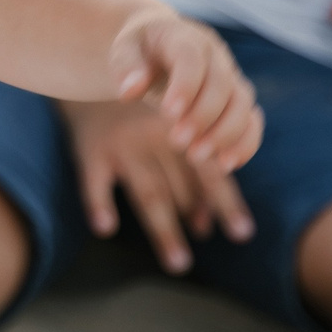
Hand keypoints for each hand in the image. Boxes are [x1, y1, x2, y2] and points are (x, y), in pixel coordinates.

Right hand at [64, 95, 253, 273]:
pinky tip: (105, 226)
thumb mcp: (167, 119)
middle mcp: (156, 139)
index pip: (210, 171)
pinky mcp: (90, 148)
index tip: (243, 232)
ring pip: (148, 192)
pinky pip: (94, 179)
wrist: (89, 67)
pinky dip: (98, 202)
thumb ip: (190, 161)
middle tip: (213, 260)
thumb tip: (206, 221)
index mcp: (180, 132)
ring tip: (179, 263)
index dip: (226, 201)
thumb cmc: (138, 104)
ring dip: (164, 229)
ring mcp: (124, 145)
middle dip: (198, 223)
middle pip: (181, 189)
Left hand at [107, 11, 263, 173]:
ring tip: (197, 155)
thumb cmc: (139, 50)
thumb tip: (129, 91)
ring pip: (242, 104)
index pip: (191, 57)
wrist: (159, 45)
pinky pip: (252, 121)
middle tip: (177, 142)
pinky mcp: (238, 98)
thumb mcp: (123, 50)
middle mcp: (215, 54)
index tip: (168, 114)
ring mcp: (231, 76)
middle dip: (202, 116)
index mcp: (184, 36)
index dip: (185, 86)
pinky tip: (226, 163)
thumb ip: (125, 66)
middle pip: (221, 84)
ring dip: (225, 134)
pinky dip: (246, 143)